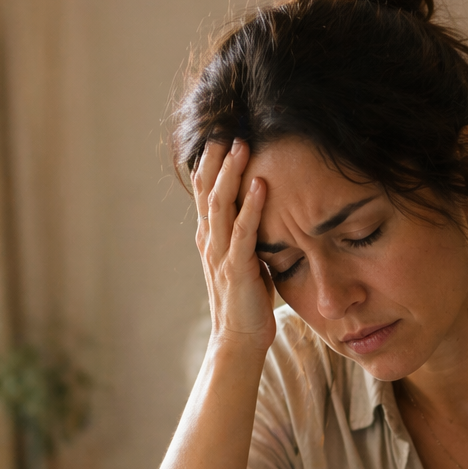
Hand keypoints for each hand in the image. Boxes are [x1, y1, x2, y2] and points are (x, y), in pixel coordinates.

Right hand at [192, 139, 273, 354]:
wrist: (239, 339)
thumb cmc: (247, 301)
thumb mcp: (245, 259)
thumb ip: (248, 235)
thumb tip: (261, 210)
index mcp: (210, 238)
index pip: (206, 192)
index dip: (210, 163)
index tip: (220, 134)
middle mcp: (209, 241)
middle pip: (207, 190)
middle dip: (217, 158)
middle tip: (228, 128)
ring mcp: (220, 254)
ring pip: (220, 205)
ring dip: (231, 173)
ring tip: (241, 146)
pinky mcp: (237, 268)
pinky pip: (243, 231)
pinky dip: (251, 206)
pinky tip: (260, 184)